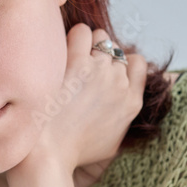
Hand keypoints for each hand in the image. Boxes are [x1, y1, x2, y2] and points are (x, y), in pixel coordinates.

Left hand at [6, 23, 147, 182]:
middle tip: (80, 68)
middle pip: (115, 50)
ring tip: (70, 58)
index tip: (104, 69)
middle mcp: (119, 83)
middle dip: (100, 54)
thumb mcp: (113, 142)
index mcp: (131, 102)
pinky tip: (61, 50)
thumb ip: (125, 119)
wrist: (49, 155)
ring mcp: (99, 71)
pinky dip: (73, 36)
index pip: (137, 63)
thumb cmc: (74, 152)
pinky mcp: (76, 62)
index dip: (121, 61)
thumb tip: (130, 101)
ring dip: (87, 43)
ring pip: (100, 37)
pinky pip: (81, 32)